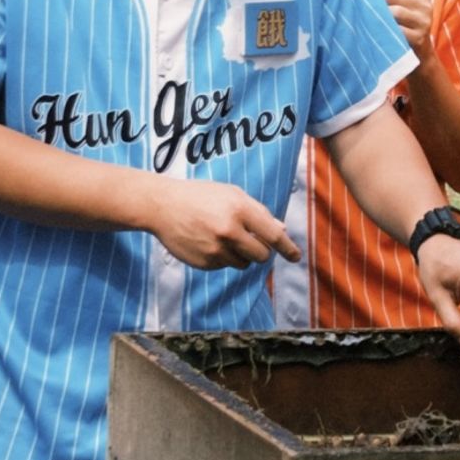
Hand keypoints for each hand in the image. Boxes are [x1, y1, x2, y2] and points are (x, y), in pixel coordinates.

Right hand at [146, 180, 300, 270]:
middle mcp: (229, 230)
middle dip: (262, 251)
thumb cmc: (201, 196)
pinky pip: (225, 265)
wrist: (163, 206)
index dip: (287, 248)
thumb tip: (282, 231)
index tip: (296, 256)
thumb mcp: (231, 194)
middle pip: (262, 255)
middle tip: (252, 242)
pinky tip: (208, 241)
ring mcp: (216, 249)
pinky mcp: (204, 262)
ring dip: (242, 255)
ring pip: (244, 263)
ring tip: (224, 237)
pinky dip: (223, 257)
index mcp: (240, 209)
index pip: (273, 236)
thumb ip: (259, 213)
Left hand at [372, 0, 433, 59]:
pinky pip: (398, 30)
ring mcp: (424, 22)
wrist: (418, 55)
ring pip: (396, 11)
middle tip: (361, 3)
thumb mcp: (399, 2)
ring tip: (366, 17)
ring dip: (378, 14)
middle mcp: (426, 5)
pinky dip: (384, 29)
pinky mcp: (420, 38)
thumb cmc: (403, 23)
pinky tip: (375, 31)